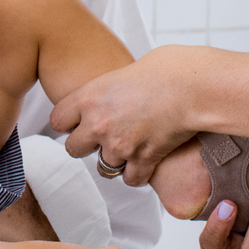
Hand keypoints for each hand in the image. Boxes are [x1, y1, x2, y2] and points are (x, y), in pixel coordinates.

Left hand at [51, 45, 202, 185]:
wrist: (192, 86)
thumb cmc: (164, 69)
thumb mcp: (122, 71)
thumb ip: (106, 89)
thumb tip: (108, 94)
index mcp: (88, 97)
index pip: (56, 120)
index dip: (67, 122)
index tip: (77, 121)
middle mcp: (98, 124)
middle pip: (72, 148)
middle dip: (86, 145)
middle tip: (101, 137)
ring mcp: (120, 145)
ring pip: (104, 167)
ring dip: (115, 159)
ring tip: (129, 145)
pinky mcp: (143, 160)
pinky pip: (131, 179)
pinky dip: (138, 173)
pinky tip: (145, 160)